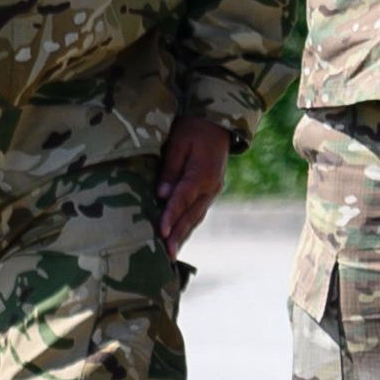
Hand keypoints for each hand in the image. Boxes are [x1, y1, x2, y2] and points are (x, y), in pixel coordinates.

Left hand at [155, 118, 231, 248]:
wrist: (217, 123)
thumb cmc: (193, 129)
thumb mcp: (178, 144)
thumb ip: (170, 170)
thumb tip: (161, 195)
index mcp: (203, 174)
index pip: (183, 199)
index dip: (171, 216)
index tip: (161, 233)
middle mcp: (211, 187)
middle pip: (191, 215)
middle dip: (178, 236)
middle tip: (167, 256)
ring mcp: (213, 191)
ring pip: (196, 217)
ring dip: (183, 235)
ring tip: (171, 254)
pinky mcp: (210, 192)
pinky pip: (198, 212)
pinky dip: (188, 226)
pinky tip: (178, 236)